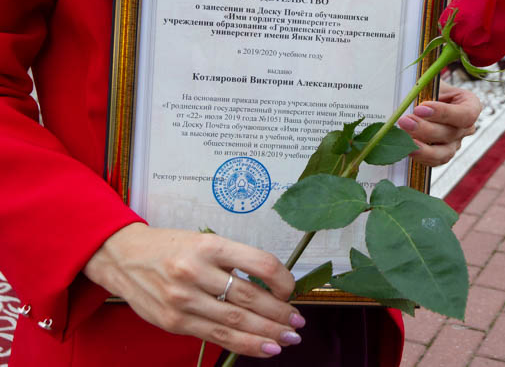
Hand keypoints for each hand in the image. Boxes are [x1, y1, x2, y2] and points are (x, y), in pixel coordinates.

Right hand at [84, 223, 302, 357]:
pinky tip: (264, 347)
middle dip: (280, 314)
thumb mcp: (204, 241)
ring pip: (236, 322)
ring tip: (289, 338)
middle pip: (250, 298)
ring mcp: (183, 299)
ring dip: (268, 333)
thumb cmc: (170, 247)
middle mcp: (197, 271)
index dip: (283, 280)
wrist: (122, 257)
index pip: (260, 264)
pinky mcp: (174, 322)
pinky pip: (217, 337)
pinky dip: (245, 344)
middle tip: (299, 322)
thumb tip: (272, 287)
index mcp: (211, 245)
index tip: (291, 290)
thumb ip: (234, 261)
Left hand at [397, 81, 480, 166]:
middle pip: (451, 133)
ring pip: (444, 152)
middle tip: (405, 121)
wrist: (421, 100)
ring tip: (403, 138)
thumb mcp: (430, 83)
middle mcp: (466, 127)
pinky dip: (420, 157)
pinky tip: (406, 149)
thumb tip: (410, 95)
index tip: (421, 108)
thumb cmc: (428, 89)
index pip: (466, 114)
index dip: (444, 113)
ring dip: (422, 147)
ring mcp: (455, 143)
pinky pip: (434, 161)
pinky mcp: (442, 154)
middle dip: (425, 128)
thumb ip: (425, 88)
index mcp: (470, 105)